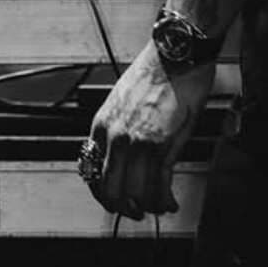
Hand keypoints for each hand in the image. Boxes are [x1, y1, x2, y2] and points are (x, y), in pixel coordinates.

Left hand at [80, 40, 214, 219]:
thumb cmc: (154, 73)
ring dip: (148, 207)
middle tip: (136, 212)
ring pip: (136, 194)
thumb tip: (122, 158)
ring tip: (158, 207)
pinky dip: (165, 200)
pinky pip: (160, 185)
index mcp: (101, 125)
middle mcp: (116, 136)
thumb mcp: (121, 101)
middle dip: (124, 208)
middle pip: (111, 191)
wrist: (175, 53)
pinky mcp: (163, 144)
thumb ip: (118, 130)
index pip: (92, 173)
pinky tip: (170, 202)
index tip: (115, 200)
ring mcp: (138, 142)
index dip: (104, 194)